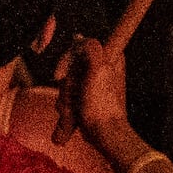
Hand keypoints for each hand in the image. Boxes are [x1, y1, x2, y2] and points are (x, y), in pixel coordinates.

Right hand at [60, 28, 136, 163]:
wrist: (104, 134)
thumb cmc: (103, 104)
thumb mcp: (99, 69)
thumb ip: (91, 48)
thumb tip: (78, 38)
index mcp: (109, 56)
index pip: (79, 46)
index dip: (68, 59)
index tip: (62, 73)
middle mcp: (101, 67)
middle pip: (70, 66)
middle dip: (67, 84)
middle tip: (74, 95)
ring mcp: (92, 84)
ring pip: (66, 84)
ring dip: (65, 99)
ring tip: (75, 110)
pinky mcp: (85, 99)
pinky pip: (67, 98)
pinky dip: (67, 108)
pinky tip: (72, 118)